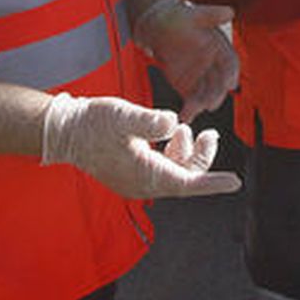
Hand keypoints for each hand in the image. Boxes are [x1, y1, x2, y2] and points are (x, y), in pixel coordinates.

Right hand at [40, 93, 241, 198]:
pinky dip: (172, 152)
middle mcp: (142, 183)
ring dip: (186, 152)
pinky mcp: (131, 170)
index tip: (235, 182)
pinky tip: (172, 133)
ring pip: (174, 171)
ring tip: (189, 129)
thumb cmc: (93, 124)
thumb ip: (150, 121)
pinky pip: (161, 167)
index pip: (187, 182)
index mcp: (145, 175)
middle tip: (212, 135)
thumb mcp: (124, 116)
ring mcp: (136, 178)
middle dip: (202, 158)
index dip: (212, 181)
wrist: (65, 131)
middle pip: (184, 177)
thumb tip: (172, 123)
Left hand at [135, 0, 238, 121]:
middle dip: (216, 94)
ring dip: (201, 104)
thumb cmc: (179, 16)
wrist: (158, 25)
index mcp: (221, 48)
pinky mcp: (188, 87)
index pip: (230, 63)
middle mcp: (214, 66)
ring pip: (206, 94)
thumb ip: (210, 15)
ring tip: (191, 112)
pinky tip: (184, 116)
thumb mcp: (194, 14)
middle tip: (210, 104)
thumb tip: (229, 12)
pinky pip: (192, 100)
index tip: (230, 84)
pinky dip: (190, 109)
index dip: (231, 74)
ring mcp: (201, 78)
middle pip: (219, 83)